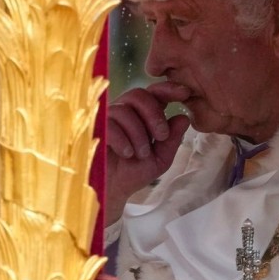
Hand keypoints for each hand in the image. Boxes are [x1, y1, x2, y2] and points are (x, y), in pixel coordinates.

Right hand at [105, 82, 191, 224]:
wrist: (112, 190)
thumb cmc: (134, 172)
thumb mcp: (160, 158)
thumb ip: (172, 139)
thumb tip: (184, 117)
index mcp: (143, 115)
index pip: (155, 93)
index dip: (169, 89)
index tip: (185, 93)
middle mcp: (125, 111)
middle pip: (139, 94)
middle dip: (154, 114)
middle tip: (161, 136)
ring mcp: (108, 118)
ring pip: (125, 111)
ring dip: (139, 134)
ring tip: (141, 154)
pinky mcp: (93, 129)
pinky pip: (110, 124)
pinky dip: (123, 140)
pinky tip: (127, 153)